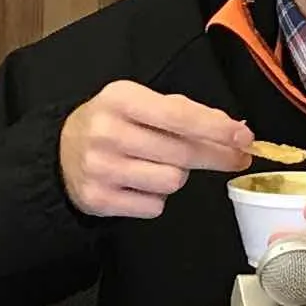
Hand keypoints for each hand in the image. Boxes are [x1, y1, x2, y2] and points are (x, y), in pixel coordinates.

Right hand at [60, 81, 254, 218]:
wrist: (61, 153)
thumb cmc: (112, 124)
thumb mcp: (139, 103)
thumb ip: (182, 111)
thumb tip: (232, 129)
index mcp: (120, 99)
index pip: (179, 116)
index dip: (217, 129)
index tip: (244, 138)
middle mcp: (108, 132)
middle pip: (182, 153)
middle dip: (215, 155)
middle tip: (235, 157)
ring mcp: (101, 168)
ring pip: (172, 181)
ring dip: (177, 175)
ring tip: (159, 165)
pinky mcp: (99, 199)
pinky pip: (154, 206)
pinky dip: (158, 197)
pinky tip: (140, 183)